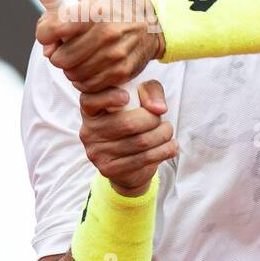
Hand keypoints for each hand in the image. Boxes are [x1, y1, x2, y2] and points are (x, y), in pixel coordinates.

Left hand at [36, 0, 164, 93]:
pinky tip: (90, 69)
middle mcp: (104, 33)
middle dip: (58, 56)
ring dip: (71, 70)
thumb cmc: (112, 14)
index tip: (48, 35)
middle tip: (66, 51)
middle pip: (60, 59)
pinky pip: (88, 86)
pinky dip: (84, 81)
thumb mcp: (87, 4)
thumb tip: (47, 47)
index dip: (45, 35)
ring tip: (80, 59)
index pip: (53, 29)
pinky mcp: (121, 72)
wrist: (149, 26)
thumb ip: (59, 18)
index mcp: (93, 11)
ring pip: (73, 75)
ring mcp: (114, 55)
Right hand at [78, 80, 177, 195]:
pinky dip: (164, 151)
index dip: (109, 97)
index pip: (90, 100)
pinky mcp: (108, 169)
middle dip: (153, 120)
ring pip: (139, 142)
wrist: (129, 163)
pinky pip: (143, 159)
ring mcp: (96, 152)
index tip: (127, 97)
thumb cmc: (134, 121)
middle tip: (162, 121)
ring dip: (163, 135)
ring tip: (168, 132)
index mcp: (90, 109)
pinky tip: (170, 146)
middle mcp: (88, 130)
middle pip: (127, 123)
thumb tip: (158, 108)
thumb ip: (150, 91)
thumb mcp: (142, 97)